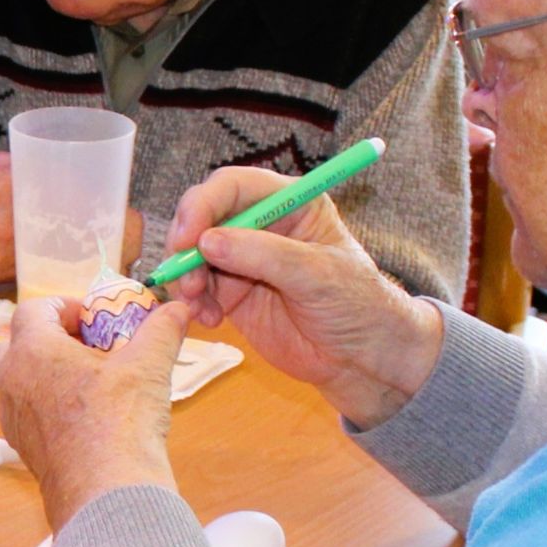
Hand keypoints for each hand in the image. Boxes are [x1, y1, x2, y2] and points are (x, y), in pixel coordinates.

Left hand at [0, 293, 192, 525]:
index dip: (65, 306)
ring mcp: (14, 416)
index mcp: (33, 350)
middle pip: (23, 342)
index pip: (36, 309)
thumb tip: (178, 310)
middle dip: (56, 339)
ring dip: (53, 373)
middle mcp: (12, 380)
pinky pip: (31, 412)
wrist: (105, 492)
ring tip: (95, 381)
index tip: (92, 317)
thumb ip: (160, 331)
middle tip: (94, 347)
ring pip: (24, 380)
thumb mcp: (148, 366)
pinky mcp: (24, 446)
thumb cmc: (119, 422)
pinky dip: (52, 405)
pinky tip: (89, 416)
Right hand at [160, 166, 442, 427]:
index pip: (234, 186)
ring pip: (193, 254)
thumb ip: (264, 255)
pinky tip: (209, 320)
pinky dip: (193, 302)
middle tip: (185, 278)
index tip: (188, 238)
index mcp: (290, 202)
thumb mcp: (318, 275)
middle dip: (187, 244)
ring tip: (199, 305)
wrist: (362, 359)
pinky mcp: (231, 292)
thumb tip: (207, 242)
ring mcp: (242, 259)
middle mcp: (261, 224)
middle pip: (204, 216)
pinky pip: (196, 288)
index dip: (204, 205)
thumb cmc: (356, 305)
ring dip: (186, 277)